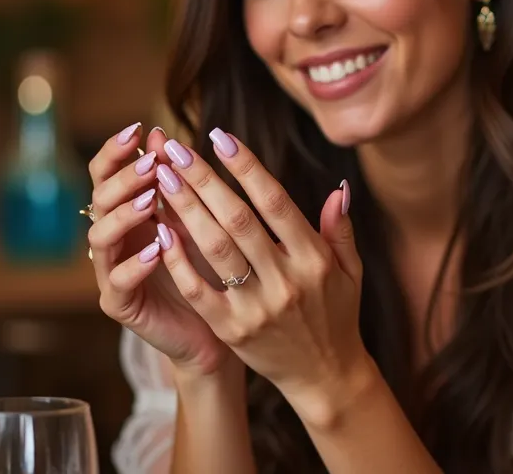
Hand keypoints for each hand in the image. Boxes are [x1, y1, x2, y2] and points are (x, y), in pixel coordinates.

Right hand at [87, 123, 234, 376]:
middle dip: (125, 178)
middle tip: (152, 164)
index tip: (139, 129)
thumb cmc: (202, 263)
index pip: (105, 174)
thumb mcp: (191, 217)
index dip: (115, 151)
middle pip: (99, 200)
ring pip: (100, 238)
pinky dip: (135, 264)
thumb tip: (161, 135)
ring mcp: (111, 272)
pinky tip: (156, 249)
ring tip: (150, 200)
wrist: (211, 324)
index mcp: (125, 211)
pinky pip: (118, 282)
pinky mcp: (120, 305)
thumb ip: (174, 181)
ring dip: (124, 215)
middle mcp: (112, 238)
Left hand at [153, 129, 371, 420]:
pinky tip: (161, 229)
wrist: (326, 376)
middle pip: (237, 219)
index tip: (219, 137)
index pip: (275, 201)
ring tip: (161, 177)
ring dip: (185, 209)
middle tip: (174, 149)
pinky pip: (199, 289)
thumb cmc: (337, 314)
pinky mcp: (232, 330)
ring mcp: (256, 307)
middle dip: (203, 179)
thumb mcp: (351, 270)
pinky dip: (178, 260)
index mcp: (314, 258)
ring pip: (214, 249)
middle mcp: (286, 279)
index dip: (246, 166)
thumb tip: (338, 187)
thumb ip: (341, 228)